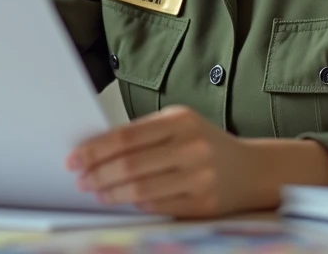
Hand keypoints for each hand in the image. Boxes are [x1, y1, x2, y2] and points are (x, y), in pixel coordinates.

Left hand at [66, 105, 266, 217]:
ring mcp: (200, 177)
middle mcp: (192, 147)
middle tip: (80, 179)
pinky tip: (123, 201)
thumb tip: (96, 150)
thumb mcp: (180, 125)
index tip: (74, 158)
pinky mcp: (204, 204)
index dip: (95, 149)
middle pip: (131, 164)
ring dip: (111, 193)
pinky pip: (158, 206)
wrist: (252, 169)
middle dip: (98, 173)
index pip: (127, 136)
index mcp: (181, 120)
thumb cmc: (205, 143)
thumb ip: (144, 134)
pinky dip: (135, 204)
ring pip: (141, 189)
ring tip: (96, 192)